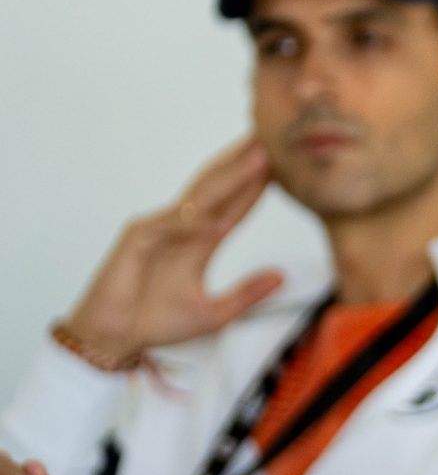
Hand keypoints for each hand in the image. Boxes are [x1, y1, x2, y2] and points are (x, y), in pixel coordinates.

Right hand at [60, 137, 283, 362]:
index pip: (235, 207)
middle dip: (244, 163)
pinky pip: (170, 227)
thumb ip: (248, 294)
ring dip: (229, 177)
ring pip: (199, 197)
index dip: (257, 187)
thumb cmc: (158, 323)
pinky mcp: (137, 239)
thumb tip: (283, 276)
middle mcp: (181, 228)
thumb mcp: (215, 313)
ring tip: (257, 158)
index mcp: (200, 242)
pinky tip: (220, 221)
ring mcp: (159, 229)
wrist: (116, 336)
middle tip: (271, 138)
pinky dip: (194, 224)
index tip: (283, 165)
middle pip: (218, 188)